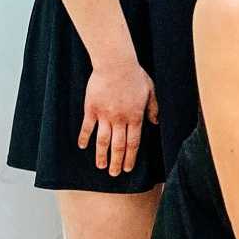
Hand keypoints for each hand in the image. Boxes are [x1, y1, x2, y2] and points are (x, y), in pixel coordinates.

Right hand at [79, 60, 158, 176]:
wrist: (116, 64)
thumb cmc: (135, 75)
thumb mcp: (150, 91)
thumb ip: (153, 108)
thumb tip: (156, 122)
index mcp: (135, 117)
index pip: (133, 143)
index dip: (130, 157)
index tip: (128, 168)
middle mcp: (120, 120)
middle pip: (118, 146)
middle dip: (116, 162)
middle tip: (114, 174)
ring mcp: (105, 115)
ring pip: (103, 140)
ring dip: (101, 155)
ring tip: (101, 166)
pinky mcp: (91, 109)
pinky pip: (87, 127)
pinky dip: (84, 137)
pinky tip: (82, 146)